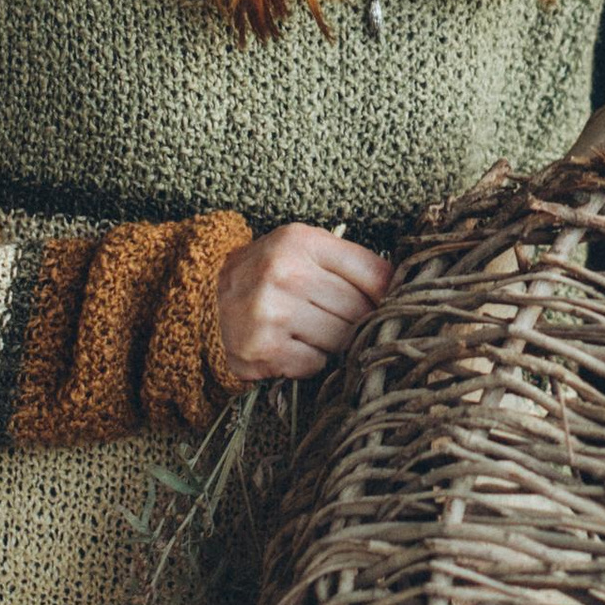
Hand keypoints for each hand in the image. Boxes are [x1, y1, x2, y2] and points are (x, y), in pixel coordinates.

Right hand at [216, 222, 391, 384]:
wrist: (203, 302)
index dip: (388, 294)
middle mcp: (284, 273)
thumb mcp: (301, 250)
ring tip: (314, 331)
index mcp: (300, 241)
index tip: (386, 303)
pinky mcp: (263, 349)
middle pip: (360, 310)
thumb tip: (402, 290)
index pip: (374, 273)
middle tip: (344, 320)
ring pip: (342, 339)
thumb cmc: (266, 276)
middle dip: (359, 321)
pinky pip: (315, 363)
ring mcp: (272, 312)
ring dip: (336, 342)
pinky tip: (293, 346)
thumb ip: (348, 264)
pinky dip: (311, 360)